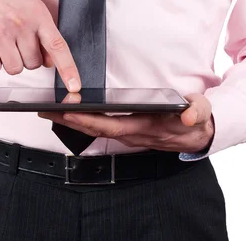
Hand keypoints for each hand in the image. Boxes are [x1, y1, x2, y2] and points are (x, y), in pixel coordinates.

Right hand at [0, 0, 80, 90]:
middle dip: (27, 58)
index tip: (74, 86)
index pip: (58, 46)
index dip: (68, 68)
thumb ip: (45, 34)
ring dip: (11, 62)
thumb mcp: (33, 8)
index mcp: (38, 16)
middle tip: (18, 42)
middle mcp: (20, 24)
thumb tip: (51, 62)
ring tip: (5, 44)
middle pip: (33, 64)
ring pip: (14, 69)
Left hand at [39, 93, 214, 152]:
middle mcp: (132, 134)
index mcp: (145, 128)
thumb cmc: (195, 122)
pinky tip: (69, 113)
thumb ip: (197, 113)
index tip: (68, 110)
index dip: (88, 120)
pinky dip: (82, 121)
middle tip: (44, 109)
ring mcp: (127, 135)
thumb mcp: (200, 114)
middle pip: (94, 130)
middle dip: (68, 120)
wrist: (198, 135)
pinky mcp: (126, 131)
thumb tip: (188, 116)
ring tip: (48, 110)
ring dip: (71, 121)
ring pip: (94, 130)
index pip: (111, 125)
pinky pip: (99, 128)